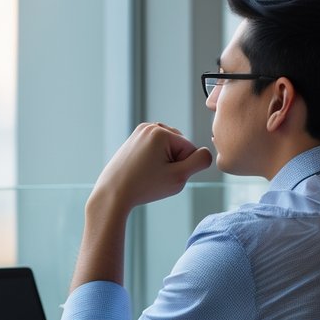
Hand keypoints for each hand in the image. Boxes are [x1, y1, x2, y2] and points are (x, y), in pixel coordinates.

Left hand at [89, 122, 212, 217]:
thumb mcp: (179, 177)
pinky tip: (144, 169)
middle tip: (155, 176)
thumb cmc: (144, 187)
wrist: (112, 193)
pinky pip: (157, 149)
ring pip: (169, 148)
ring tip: (149, 173)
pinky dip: (155, 160)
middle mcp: (150, 126)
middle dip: (174, 162)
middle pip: (180, 146)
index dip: (183, 167)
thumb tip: (207, 153)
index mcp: (161, 132)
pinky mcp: (135, 138)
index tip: (164, 176)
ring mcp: (141, 131)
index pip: (191, 149)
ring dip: (166, 161)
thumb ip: (199, 162)